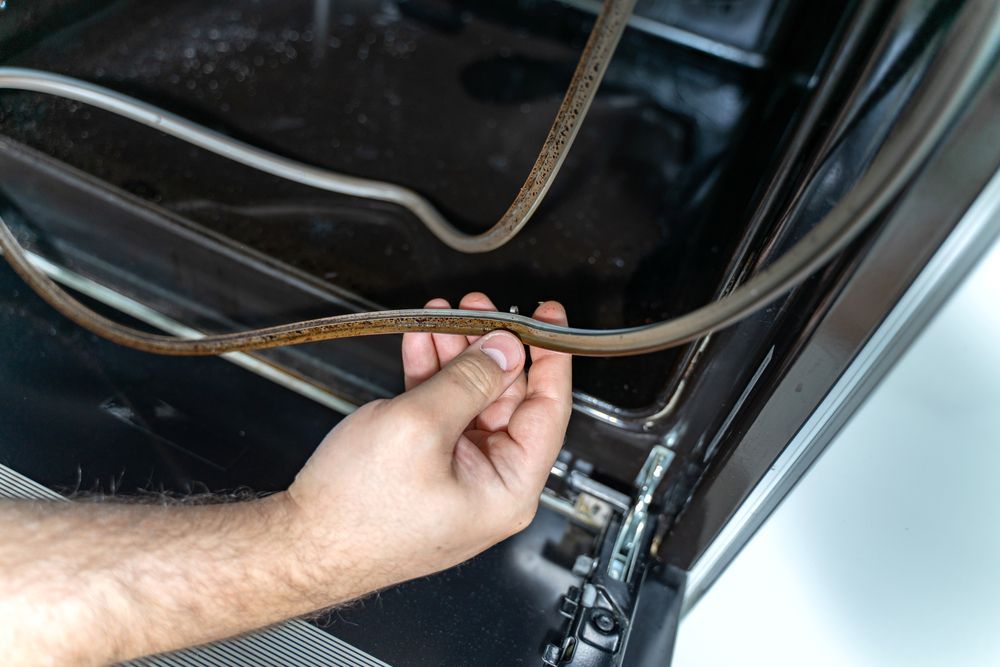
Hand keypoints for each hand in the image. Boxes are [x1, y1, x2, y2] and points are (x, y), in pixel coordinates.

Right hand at [285, 293, 571, 597]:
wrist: (299, 546)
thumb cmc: (356, 512)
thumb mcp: (420, 426)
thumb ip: (470, 380)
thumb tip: (505, 349)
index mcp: (508, 489)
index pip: (549, 410)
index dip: (550, 357)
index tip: (548, 318)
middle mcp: (490, 485)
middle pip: (507, 399)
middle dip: (489, 347)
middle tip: (478, 309)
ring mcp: (457, 476)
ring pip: (470, 400)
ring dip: (456, 355)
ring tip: (443, 317)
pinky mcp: (426, 468)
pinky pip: (440, 412)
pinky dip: (431, 376)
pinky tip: (421, 344)